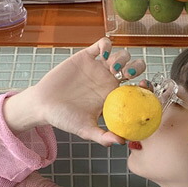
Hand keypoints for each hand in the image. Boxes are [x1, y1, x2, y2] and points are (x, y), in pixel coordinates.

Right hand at [4, 37, 145, 146]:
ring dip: (123, 57)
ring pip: (121, 55)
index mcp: (113, 97)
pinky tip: (103, 53)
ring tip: (113, 66)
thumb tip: (121, 142)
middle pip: (133, 68)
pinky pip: (101, 45)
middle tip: (128, 74)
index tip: (143, 86)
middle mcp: (108, 81)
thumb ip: (102, 136)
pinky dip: (107, 45)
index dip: (144, 85)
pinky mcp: (86, 57)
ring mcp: (98, 68)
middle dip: (137, 67)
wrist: (43, 105)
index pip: (136, 88)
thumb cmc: (64, 119)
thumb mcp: (85, 129)